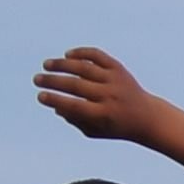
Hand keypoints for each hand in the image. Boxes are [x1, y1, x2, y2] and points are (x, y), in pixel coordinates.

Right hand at [34, 46, 155, 140]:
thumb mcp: (95, 131)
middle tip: (36, 79)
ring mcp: (115, 79)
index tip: (40, 96)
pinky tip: (68, 55)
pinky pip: (98, 56)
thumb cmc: (115, 126)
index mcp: (103, 114)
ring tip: (46, 65)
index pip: (75, 106)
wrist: (147, 116)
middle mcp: (110, 95)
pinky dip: (82, 53)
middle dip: (53, 81)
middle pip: (77, 85)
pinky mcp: (119, 68)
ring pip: (85, 67)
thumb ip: (75, 120)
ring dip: (63, 64)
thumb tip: (56, 106)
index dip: (56, 100)